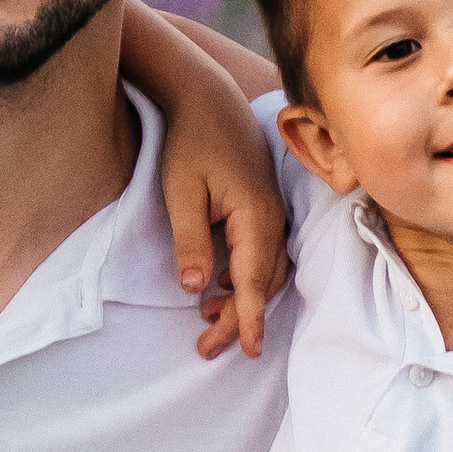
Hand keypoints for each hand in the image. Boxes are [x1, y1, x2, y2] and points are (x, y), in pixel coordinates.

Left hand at [157, 114, 289, 363]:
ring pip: (266, 272)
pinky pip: (263, 256)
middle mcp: (272, 220)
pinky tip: (218, 286)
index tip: (250, 350)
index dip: (249, 319)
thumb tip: (196, 288)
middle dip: (238, 320)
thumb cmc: (191, 143)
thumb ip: (189, 240)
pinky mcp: (264, 210)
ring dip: (241, 300)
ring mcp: (272, 214)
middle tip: (206, 349)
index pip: (253, 281)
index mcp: (255, 217)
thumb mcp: (180, 192)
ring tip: (206, 322)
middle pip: (262, 284)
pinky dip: (244, 279)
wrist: (208, 101)